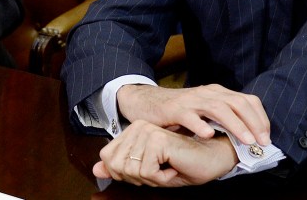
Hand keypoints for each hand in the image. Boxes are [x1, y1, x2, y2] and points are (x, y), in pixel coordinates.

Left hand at [93, 120, 236, 186]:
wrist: (211, 160)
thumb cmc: (182, 165)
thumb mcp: (147, 171)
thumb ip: (120, 168)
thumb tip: (96, 170)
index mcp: (133, 131)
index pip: (109, 160)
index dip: (128, 174)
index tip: (150, 169)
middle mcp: (138, 127)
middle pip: (118, 167)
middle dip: (139, 178)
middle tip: (161, 169)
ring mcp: (147, 131)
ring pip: (132, 171)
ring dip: (153, 178)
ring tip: (169, 167)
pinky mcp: (157, 139)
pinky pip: (147, 172)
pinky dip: (162, 178)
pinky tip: (174, 166)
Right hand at [117, 84, 269, 145]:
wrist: (145, 102)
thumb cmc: (178, 110)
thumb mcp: (205, 111)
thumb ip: (224, 118)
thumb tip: (250, 136)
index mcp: (217, 93)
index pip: (247, 100)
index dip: (260, 118)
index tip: (266, 137)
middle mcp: (207, 93)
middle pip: (237, 103)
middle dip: (254, 123)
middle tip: (262, 142)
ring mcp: (191, 100)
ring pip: (218, 108)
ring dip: (235, 124)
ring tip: (246, 140)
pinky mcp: (174, 109)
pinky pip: (189, 116)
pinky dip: (200, 125)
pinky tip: (209, 135)